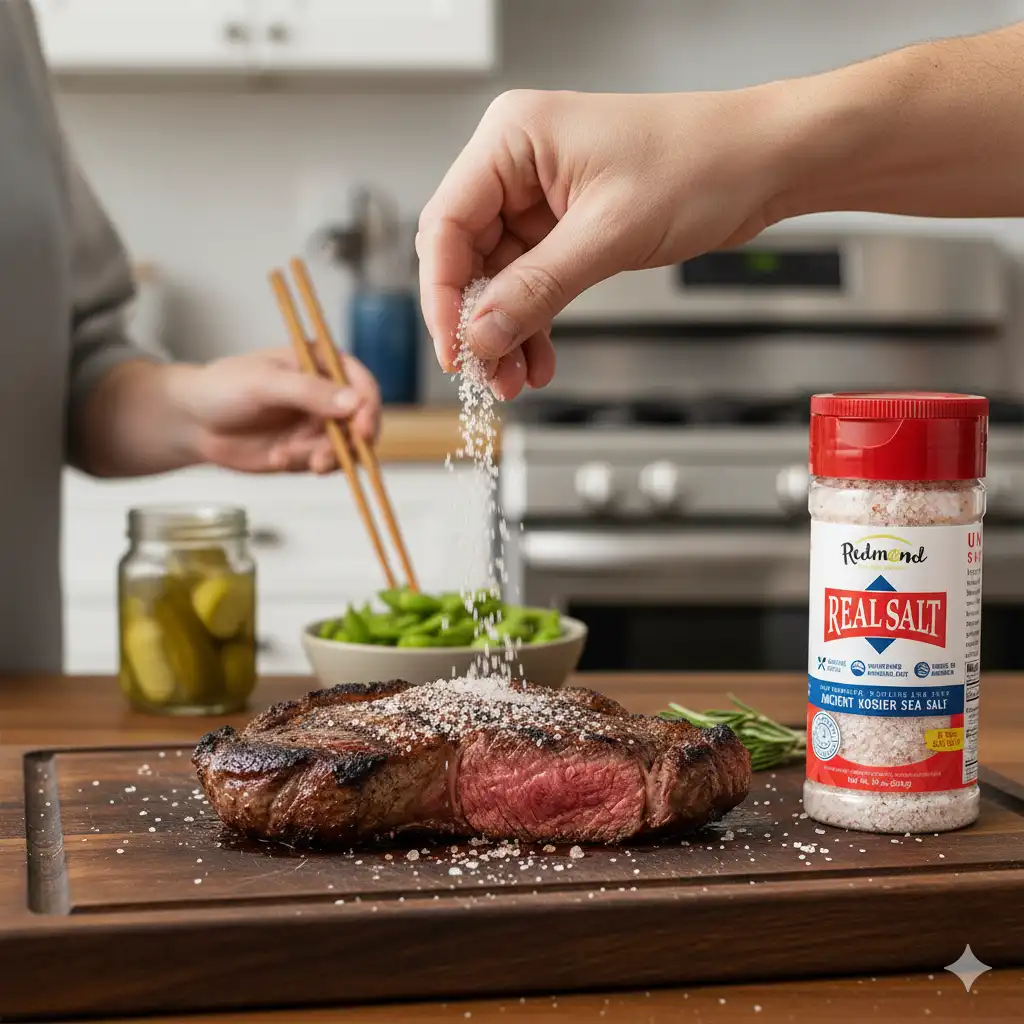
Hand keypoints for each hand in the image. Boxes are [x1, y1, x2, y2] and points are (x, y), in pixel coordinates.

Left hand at [168, 347, 381, 473]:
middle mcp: (329, 393)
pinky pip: (328, 463)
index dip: (368, 407)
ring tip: (287, 457)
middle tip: (323, 458)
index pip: (362, 384)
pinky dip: (309, 465)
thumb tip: (354, 403)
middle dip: (347, 442)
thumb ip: (309, 391)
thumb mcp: (264, 383)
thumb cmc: (223, 388)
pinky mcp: (309, 449)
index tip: (361, 429)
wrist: (193, 423)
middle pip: (363, 420)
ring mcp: (320, 423)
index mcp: (322, 363)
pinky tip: (279, 458)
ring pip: (348, 447)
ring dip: (324, 457)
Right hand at [417, 88, 786, 398]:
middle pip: (467, 255)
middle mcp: (518, 164)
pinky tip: (539, 357)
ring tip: (515, 377)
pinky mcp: (566, 225)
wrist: (763, 163)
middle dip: (477, 320)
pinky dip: (534, 321)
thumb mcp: (608, 234)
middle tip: (487, 372)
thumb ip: (537, 288)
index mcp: (513, 139)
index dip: (442, 293)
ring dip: (505, 331)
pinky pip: (532, 282)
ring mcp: (541, 197)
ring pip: (499, 277)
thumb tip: (480, 334)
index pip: (446, 223)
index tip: (454, 347)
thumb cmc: (702, 162)